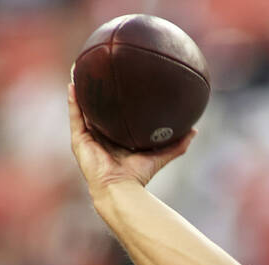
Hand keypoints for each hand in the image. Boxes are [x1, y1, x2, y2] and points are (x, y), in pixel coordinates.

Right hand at [67, 82, 194, 198]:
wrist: (120, 188)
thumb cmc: (138, 176)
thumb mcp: (160, 156)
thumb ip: (177, 145)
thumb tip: (195, 130)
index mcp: (116, 139)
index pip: (115, 117)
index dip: (115, 103)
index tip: (120, 84)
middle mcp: (100, 137)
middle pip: (97, 110)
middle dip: (96, 93)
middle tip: (99, 72)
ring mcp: (88, 138)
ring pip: (82, 110)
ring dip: (81, 91)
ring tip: (80, 70)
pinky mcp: (78, 140)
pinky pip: (75, 116)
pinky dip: (73, 101)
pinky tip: (73, 84)